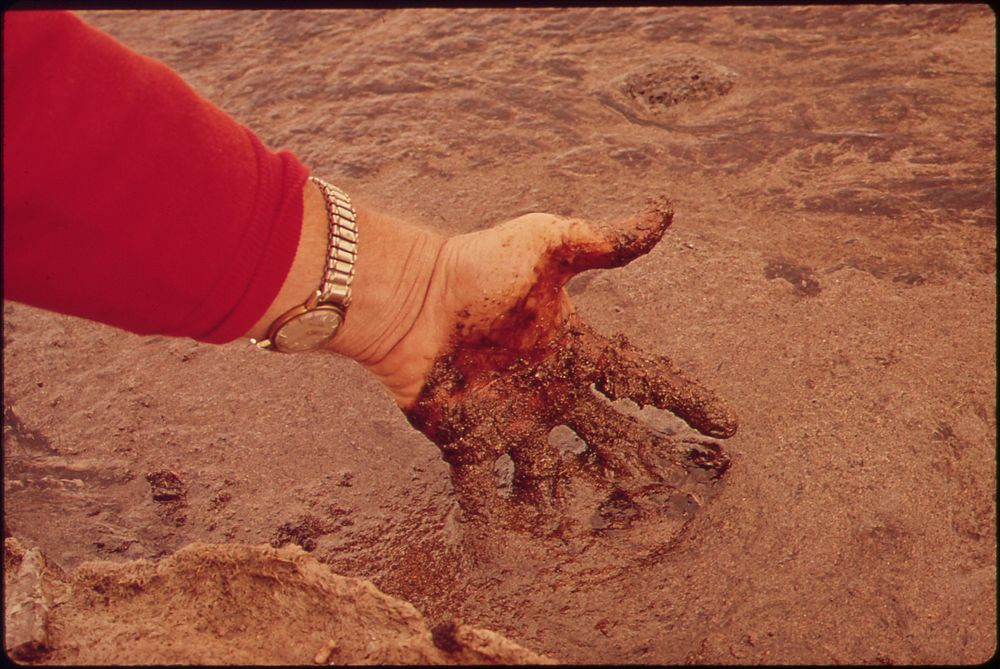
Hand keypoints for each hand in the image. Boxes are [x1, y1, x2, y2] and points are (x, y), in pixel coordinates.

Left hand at [330, 197, 737, 524]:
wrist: (408, 298)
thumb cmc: (475, 267)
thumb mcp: (547, 244)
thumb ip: (602, 240)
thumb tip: (666, 213)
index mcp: (573, 351)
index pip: (641, 379)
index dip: (683, 399)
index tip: (725, 424)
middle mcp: (548, 393)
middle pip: (605, 438)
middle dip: (634, 465)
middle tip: (667, 496)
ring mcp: (509, 422)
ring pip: (549, 477)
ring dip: (566, 508)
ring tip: (590, 540)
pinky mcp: (467, 442)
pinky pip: (483, 491)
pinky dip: (492, 525)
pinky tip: (504, 554)